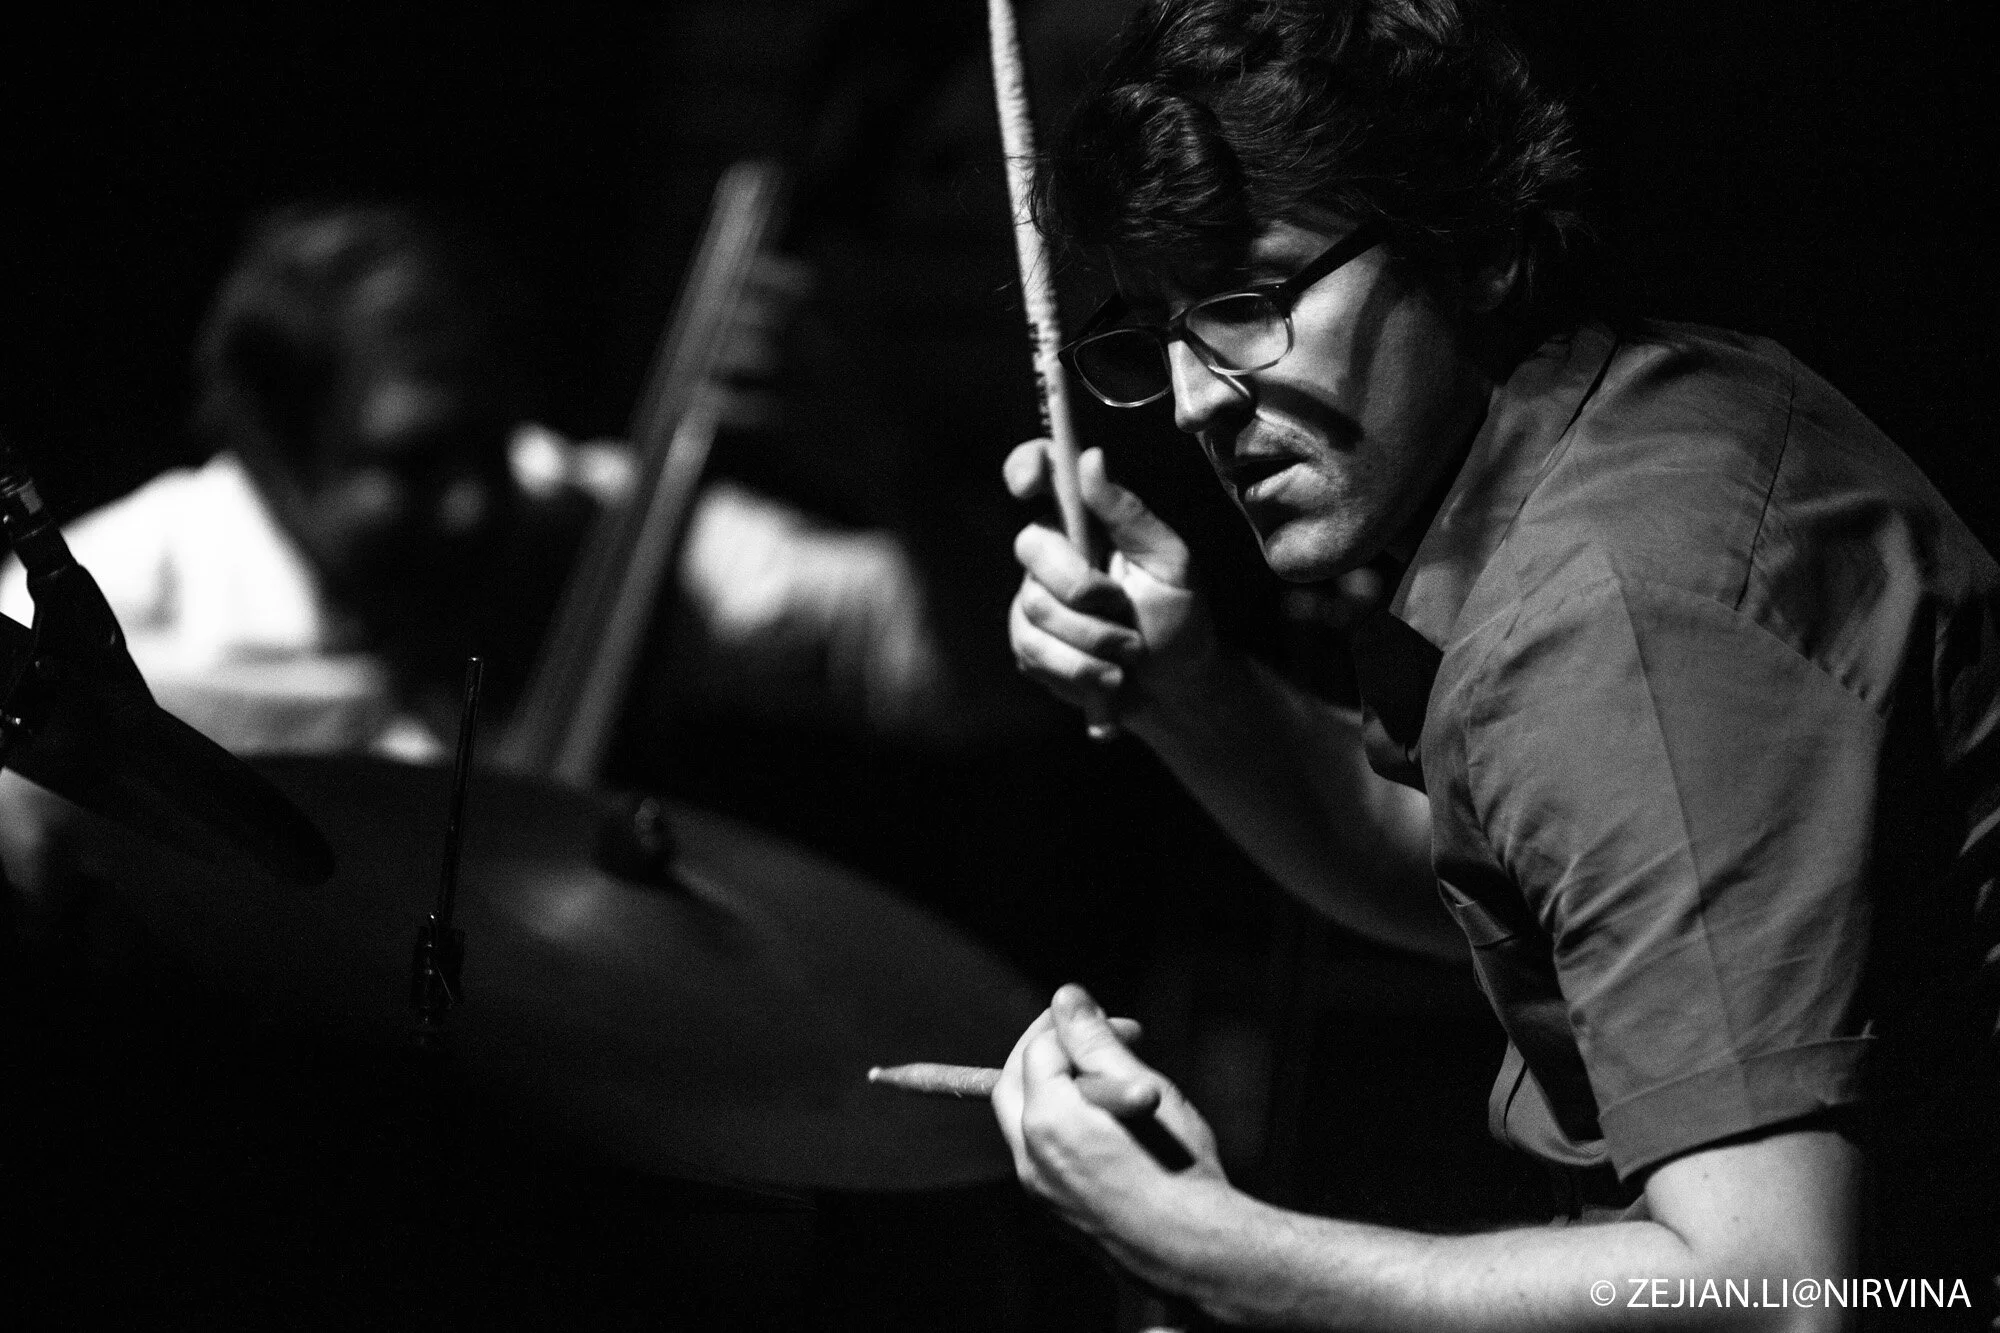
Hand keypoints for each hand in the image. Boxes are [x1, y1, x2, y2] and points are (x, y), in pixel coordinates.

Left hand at [992, 984, 1228, 1275]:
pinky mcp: (1054, 1212)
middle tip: (1094, 1039)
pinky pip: (1042, 1155)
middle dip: (1049, 1051)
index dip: (1079, 1025)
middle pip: (1014, 1082)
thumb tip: (1065, 996)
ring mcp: (1038, 1190)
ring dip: (1055, 1088)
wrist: (1193, 1256)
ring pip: (1026, 1120)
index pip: (1040, 1048)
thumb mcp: (1143, 1091)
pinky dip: (1062, 1126)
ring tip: (1110, 1082)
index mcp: (1047, 1120)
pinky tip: (1108, 1126)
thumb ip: (1096, 1041)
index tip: (1123, 1024)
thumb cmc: (1178, 1169)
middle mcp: (1030, 1157)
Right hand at [1004, 443, 1216, 732]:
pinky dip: (1080, 670)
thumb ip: (1128, 513)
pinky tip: (1107, 676)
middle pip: (1032, 547)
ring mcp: (1034, 597)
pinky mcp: (1027, 644)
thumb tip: (1090, 457)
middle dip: (1081, 588)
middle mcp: (1055, 552)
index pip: (1042, 472)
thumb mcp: (1169, 562)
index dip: (1025, 466)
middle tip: (1123, 611)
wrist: (1173, 689)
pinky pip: (1033, 651)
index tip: (1028, 485)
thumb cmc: (1178, 616)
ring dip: (1094, 639)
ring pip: (1035, 607)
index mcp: (1088, 520)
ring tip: (1130, 653)